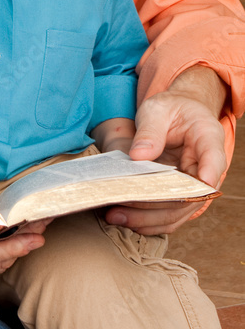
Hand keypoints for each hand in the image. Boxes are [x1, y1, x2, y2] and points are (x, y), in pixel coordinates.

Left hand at [104, 65, 227, 234]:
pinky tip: (124, 218)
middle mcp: (206, 166)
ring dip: (148, 219)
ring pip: (179, 211)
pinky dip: (148, 220)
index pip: (213, 160)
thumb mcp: (157, 109)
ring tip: (115, 216)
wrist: (178, 114)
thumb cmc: (171, 108)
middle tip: (123, 207)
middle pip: (191, 195)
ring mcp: (195, 184)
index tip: (190, 188)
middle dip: (157, 206)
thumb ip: (150, 130)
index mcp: (208, 137)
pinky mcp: (181, 194)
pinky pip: (169, 214)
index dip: (205, 175)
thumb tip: (138, 156)